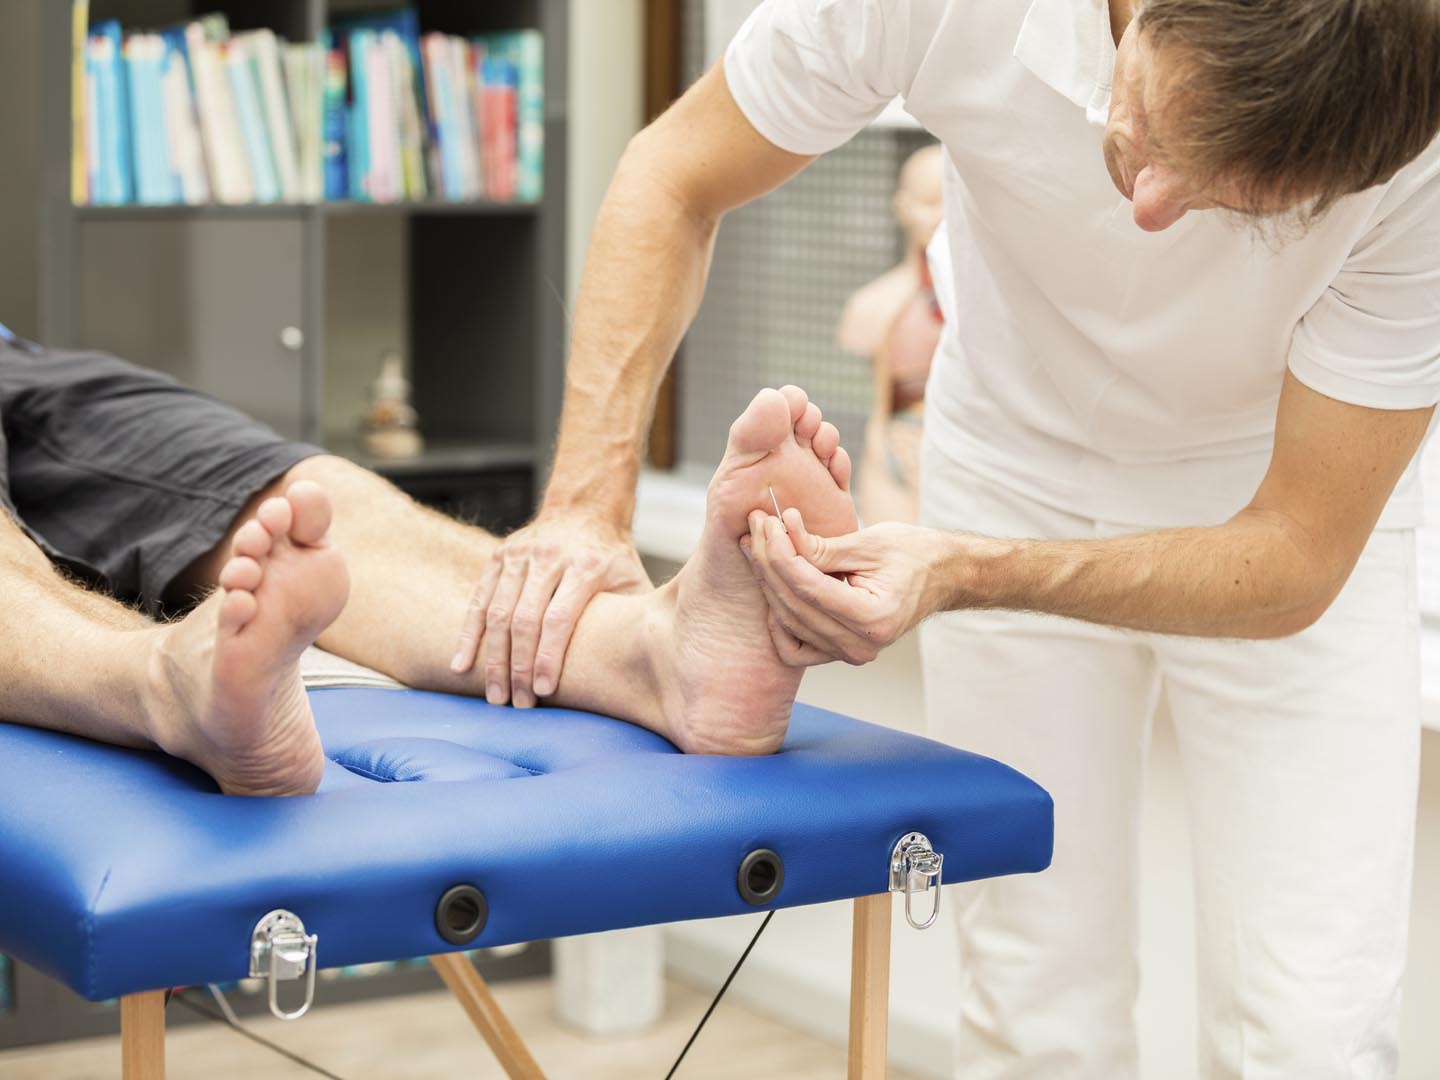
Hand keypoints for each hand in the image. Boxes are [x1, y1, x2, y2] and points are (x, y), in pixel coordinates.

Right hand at [451, 514, 651, 706]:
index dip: (549, 656)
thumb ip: (635, 616)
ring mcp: (520, 555)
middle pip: (523, 619)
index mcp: (585, 565)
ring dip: (493, 659)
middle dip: (518, 667)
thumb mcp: (633, 581)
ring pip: (496, 612)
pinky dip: (469, 635)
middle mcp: (549, 557)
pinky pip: (479, 600)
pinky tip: (461, 665)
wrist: (584, 509)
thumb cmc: (613, 557)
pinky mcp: (499, 556)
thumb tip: (650, 666)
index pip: (558, 618)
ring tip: (495, 696)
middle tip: (517, 705)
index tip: (544, 691)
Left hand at [742, 508, 954, 666]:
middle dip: (768, 561)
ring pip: (787, 623)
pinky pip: (795, 647)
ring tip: (759, 544)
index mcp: (873, 617)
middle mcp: (860, 645)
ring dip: (768, 582)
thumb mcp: (869, 542)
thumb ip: (822, 546)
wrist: (942, 577)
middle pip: (792, 605)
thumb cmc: (913, 554)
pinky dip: (779, 621)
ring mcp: (849, 654)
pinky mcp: (840, 652)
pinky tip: (774, 588)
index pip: (807, 587)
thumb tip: (781, 532)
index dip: (780, 552)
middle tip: (757, 525)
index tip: (768, 521)